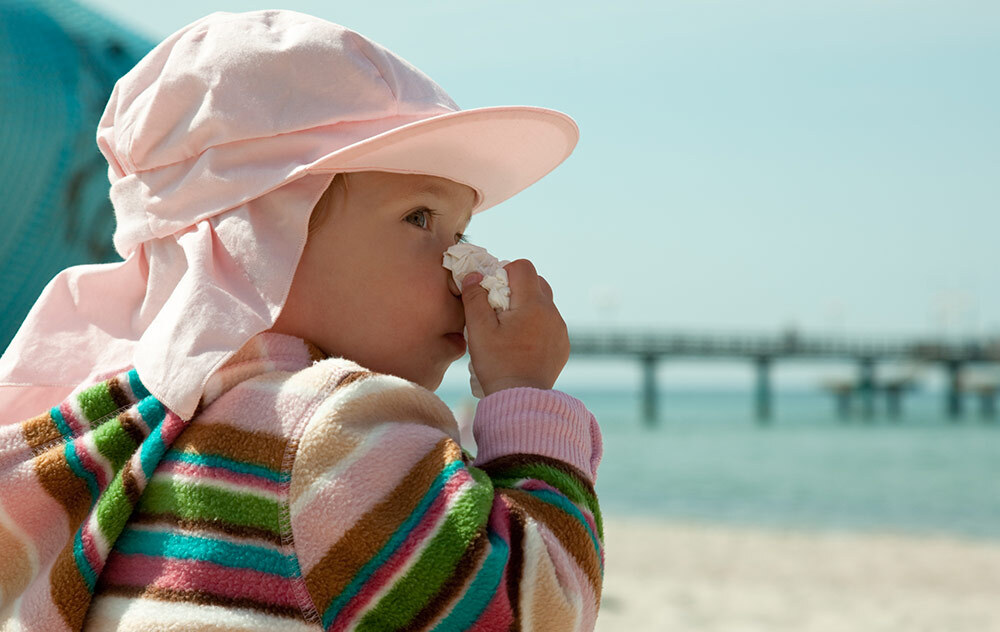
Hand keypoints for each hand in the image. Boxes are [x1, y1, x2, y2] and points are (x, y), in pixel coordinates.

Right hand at [460, 259, 569, 395]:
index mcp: (533, 304)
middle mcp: (552, 313)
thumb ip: (475, 298)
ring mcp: (560, 330)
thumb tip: (473, 275)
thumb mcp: (479, 330)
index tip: (492, 292)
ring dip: (527, 307)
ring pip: (544, 303)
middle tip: (498, 309)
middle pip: (537, 282)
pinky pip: (550, 324)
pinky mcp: (562, 346)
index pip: (523, 267)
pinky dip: (536, 326)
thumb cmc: (497, 364)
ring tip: (509, 329)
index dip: (505, 272)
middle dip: (517, 288)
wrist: (520, 400)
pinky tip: (521, 344)